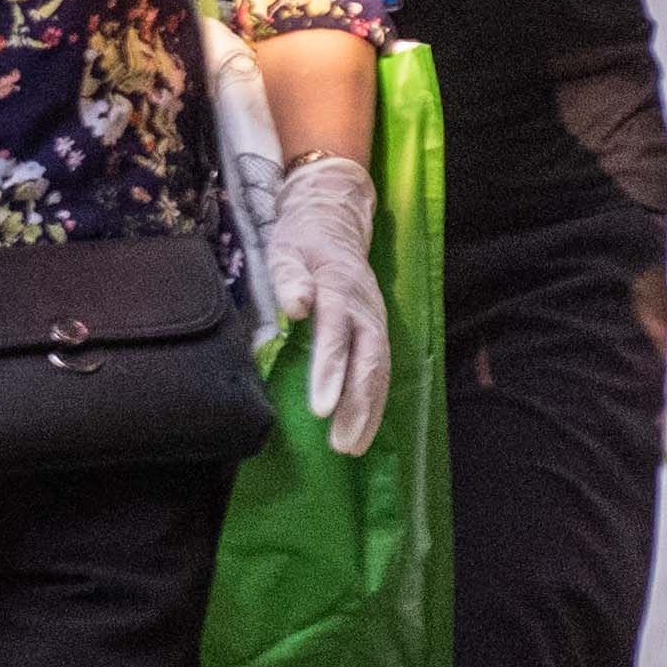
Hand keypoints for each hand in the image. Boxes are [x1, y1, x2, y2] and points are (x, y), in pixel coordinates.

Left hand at [265, 153, 392, 458]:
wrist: (334, 220)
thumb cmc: (301, 240)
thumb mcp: (285, 249)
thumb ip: (289, 276)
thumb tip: (296, 304)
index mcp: (338, 286)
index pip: (336, 332)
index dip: (331, 370)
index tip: (320, 408)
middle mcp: (364, 308)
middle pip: (367, 359)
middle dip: (356, 404)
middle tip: (342, 445)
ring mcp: (375, 320)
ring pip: (379, 369)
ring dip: (368, 410)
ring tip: (352, 447)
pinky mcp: (377, 331)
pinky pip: (380, 369)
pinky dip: (374, 401)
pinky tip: (362, 430)